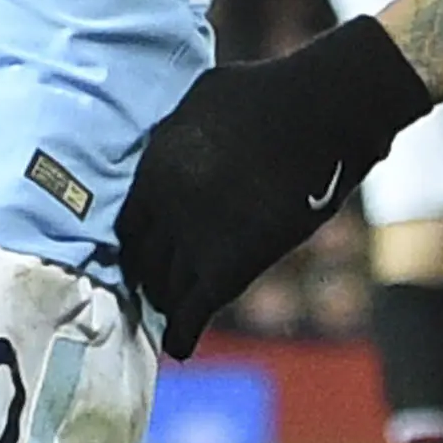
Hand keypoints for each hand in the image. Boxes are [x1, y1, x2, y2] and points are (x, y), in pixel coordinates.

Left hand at [113, 16, 436, 357]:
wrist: (317, 111)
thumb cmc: (267, 94)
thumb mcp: (201, 98)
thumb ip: (179, 127)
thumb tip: (174, 130)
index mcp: (153, 167)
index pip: (125, 224)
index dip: (132, 244)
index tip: (139, 254)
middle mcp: (166, 206)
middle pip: (141, 260)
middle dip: (145, 277)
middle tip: (151, 290)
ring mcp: (198, 236)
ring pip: (165, 287)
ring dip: (164, 304)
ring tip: (167, 316)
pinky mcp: (234, 260)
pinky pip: (195, 308)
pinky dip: (183, 332)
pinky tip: (180, 348)